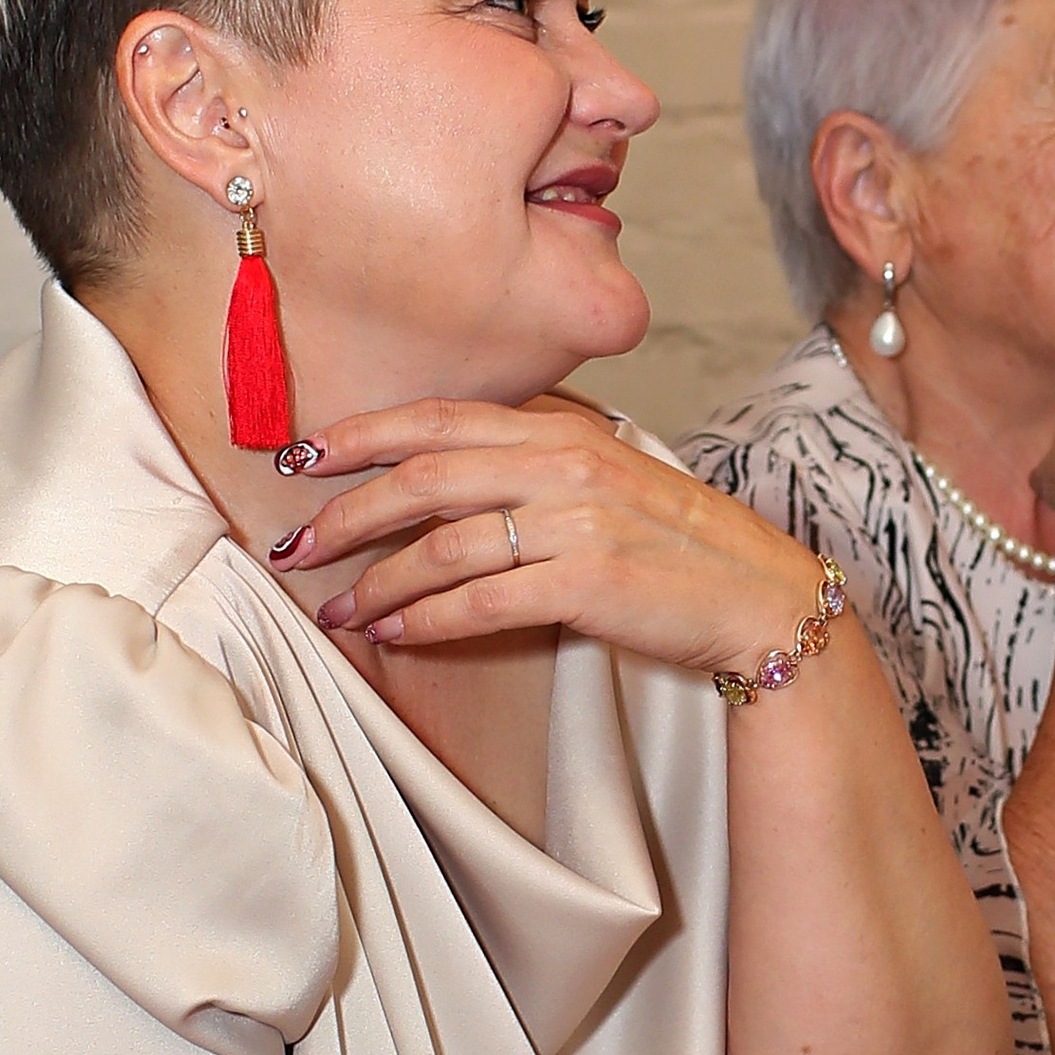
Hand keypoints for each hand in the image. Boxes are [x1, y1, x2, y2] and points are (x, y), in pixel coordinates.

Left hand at [282, 394, 820, 680]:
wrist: (759, 596)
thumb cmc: (679, 544)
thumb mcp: (610, 473)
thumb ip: (537, 460)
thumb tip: (452, 468)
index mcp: (563, 430)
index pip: (441, 419)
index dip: (362, 435)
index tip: (303, 457)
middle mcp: (563, 465)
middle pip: (424, 478)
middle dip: (346, 513)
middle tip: (295, 544)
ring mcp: (575, 522)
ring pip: (441, 546)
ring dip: (376, 582)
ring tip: (335, 609)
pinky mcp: (585, 583)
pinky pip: (479, 603)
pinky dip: (425, 621)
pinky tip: (392, 634)